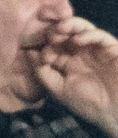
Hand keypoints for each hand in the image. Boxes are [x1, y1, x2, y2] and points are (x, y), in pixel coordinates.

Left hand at [28, 17, 117, 137]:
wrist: (113, 110)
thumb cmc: (86, 103)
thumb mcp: (58, 90)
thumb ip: (44, 74)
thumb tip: (30, 55)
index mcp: (66, 63)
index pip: (52, 48)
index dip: (41, 44)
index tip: (29, 42)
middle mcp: (79, 53)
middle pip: (65, 36)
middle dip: (53, 32)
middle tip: (43, 33)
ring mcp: (95, 49)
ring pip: (81, 30)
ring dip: (69, 28)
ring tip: (57, 30)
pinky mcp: (110, 47)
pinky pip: (98, 36)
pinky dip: (87, 35)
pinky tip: (76, 40)